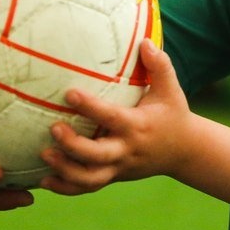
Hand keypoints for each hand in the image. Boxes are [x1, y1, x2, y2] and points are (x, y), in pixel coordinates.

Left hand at [41, 39, 194, 194]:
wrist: (184, 151)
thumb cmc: (173, 114)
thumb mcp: (171, 90)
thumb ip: (160, 65)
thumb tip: (144, 41)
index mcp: (138, 126)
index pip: (111, 117)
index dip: (90, 107)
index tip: (69, 93)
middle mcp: (127, 149)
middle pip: (97, 155)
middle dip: (73, 146)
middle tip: (53, 128)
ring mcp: (119, 167)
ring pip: (90, 178)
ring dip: (65, 170)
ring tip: (44, 155)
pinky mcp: (114, 177)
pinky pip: (87, 187)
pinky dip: (65, 188)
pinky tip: (45, 180)